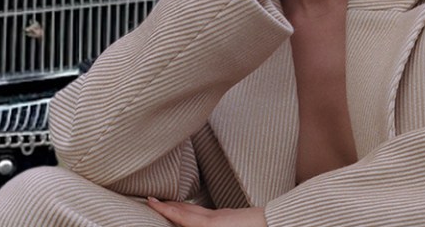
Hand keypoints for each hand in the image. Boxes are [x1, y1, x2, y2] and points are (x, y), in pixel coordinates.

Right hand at [146, 198, 266, 226]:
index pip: (180, 215)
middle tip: (155, 200)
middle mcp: (213, 216)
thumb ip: (200, 221)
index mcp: (208, 224)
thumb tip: (191, 217)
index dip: (163, 208)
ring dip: (182, 207)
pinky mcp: (232, 215)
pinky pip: (208, 212)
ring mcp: (223, 214)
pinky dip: (197, 211)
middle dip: (169, 205)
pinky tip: (202, 215)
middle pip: (186, 209)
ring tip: (173, 206)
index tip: (150, 200)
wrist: (274, 222)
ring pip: (197, 210)